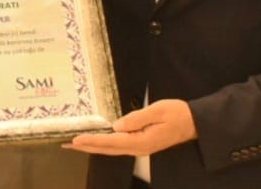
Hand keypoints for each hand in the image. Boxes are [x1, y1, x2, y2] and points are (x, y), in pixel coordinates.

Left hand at [63, 99, 196, 156]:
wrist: (193, 123)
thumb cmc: (177, 114)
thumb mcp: (157, 111)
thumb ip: (137, 118)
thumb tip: (116, 126)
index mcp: (142, 141)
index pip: (112, 141)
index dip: (93, 140)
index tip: (77, 139)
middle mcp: (138, 148)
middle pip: (108, 149)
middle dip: (87, 147)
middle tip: (67, 144)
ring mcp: (140, 148)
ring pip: (111, 149)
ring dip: (93, 146)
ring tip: (76, 144)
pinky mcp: (140, 144)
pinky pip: (117, 146)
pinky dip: (103, 145)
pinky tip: (96, 142)